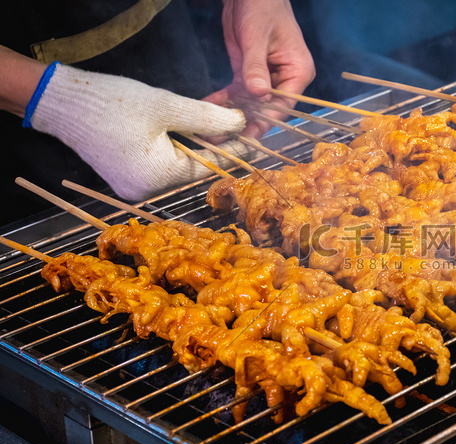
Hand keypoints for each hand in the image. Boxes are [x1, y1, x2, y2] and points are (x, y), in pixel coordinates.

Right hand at [26, 63, 247, 200]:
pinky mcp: (126, 181)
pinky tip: (183, 134)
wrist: (63, 103)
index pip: (209, 166)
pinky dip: (173, 151)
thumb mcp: (168, 106)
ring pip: (178, 169)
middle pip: (194, 170)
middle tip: (235, 129)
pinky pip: (160, 168)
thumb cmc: (114, 102)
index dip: (233, 150)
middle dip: (213, 148)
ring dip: (194, 149)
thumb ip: (208, 119)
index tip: (254, 140)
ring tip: (213, 129)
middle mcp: (148, 192)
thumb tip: (241, 124)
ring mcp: (135, 189)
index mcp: (161, 177)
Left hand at [204, 0, 315, 137]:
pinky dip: (223, 101)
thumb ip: (257, 66)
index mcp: (297, 72)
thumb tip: (259, 94)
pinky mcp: (248, 74)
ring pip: (250, 105)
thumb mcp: (257, 37)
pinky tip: (208, 107)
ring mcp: (266, 79)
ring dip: (231, 117)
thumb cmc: (262, 7)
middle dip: (245, 124)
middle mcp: (284, 80)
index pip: (283, 104)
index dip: (265, 121)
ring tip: (211, 133)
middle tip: (223, 139)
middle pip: (266, 110)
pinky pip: (237, 93)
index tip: (247, 134)